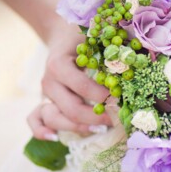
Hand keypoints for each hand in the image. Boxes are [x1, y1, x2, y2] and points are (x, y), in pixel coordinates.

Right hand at [28, 23, 111, 139]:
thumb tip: (134, 66)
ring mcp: (45, 94)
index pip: (83, 87)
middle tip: (117, 118)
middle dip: (96, 117)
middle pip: (71, 108)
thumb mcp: (96, 38)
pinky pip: (35, 119)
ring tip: (101, 129)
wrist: (63, 33)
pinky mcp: (44, 101)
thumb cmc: (85, 35)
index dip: (103, 96)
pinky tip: (55, 138)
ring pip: (55, 118)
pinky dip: (42, 131)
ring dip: (79, 128)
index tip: (121, 99)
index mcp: (60, 64)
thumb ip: (110, 52)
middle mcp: (49, 81)